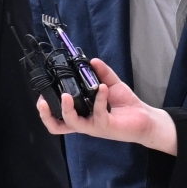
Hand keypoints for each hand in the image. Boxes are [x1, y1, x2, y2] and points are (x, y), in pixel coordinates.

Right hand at [37, 58, 176, 153]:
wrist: (146, 118)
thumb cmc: (125, 104)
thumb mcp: (110, 85)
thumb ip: (101, 73)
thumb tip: (91, 60)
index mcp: (80, 114)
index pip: (57, 116)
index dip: (45, 109)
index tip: (41, 94)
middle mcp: (83, 122)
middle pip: (56, 126)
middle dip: (46, 115)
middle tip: (42, 101)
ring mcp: (93, 126)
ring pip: (72, 123)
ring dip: (66, 109)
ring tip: (66, 95)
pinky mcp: (105, 127)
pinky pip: (98, 113)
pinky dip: (99, 98)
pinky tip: (102, 87)